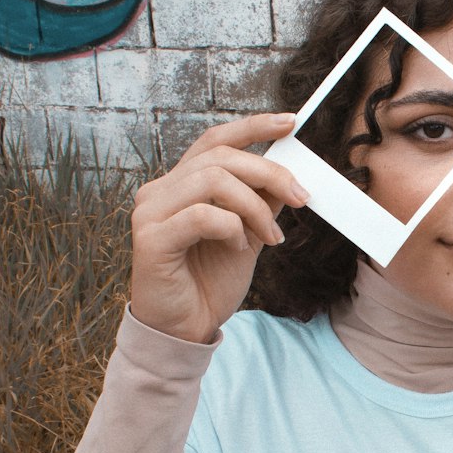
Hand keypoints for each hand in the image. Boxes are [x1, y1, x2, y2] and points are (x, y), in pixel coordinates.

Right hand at [129, 114, 306, 344]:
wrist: (186, 329)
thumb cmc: (209, 283)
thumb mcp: (247, 237)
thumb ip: (261, 204)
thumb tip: (289, 175)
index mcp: (180, 185)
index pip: (214, 141)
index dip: (252, 127)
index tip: (289, 123)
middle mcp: (160, 191)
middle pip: (221, 157)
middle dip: (270, 174)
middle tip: (302, 198)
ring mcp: (151, 211)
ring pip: (214, 181)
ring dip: (255, 208)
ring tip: (270, 239)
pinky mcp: (151, 238)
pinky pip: (204, 216)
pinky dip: (232, 229)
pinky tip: (239, 250)